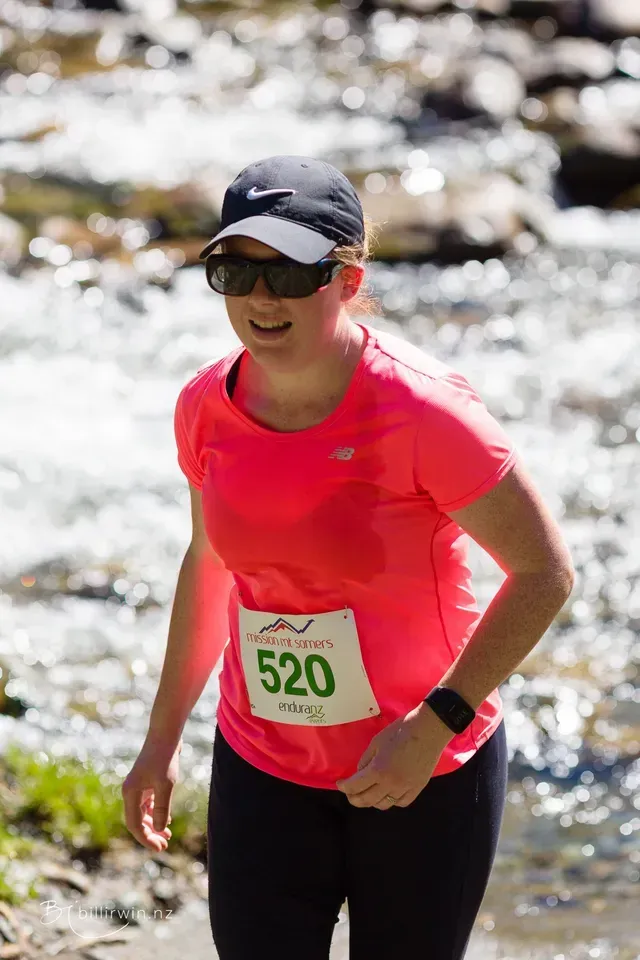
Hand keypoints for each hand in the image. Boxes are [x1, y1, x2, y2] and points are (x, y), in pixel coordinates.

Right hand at [122, 735, 181, 850]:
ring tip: (167, 835)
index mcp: (130, 793)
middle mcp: (131, 791)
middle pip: (137, 820)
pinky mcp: (147, 780)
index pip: (134, 824)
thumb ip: (162, 808)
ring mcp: (139, 785)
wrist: (166, 733)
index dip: (145, 839)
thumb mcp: (166, 785)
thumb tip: (157, 829)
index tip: (160, 849)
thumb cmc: (165, 758)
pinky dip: (156, 813)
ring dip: (153, 825)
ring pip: (143, 812)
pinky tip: (167, 820)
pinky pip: (148, 803)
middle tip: (164, 846)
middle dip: (149, 834)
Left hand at [336, 704, 452, 809]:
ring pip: (384, 804)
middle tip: (350, 793)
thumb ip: (366, 760)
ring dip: (372, 801)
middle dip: (354, 798)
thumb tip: (360, 773)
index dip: (344, 787)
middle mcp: (390, 784)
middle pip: (367, 800)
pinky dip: (391, 800)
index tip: (340, 784)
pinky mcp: (417, 789)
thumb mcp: (377, 742)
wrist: (429, 730)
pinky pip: (401, 802)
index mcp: (378, 770)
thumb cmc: (400, 731)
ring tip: (368, 793)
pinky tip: (388, 793)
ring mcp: (405, 788)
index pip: (355, 786)